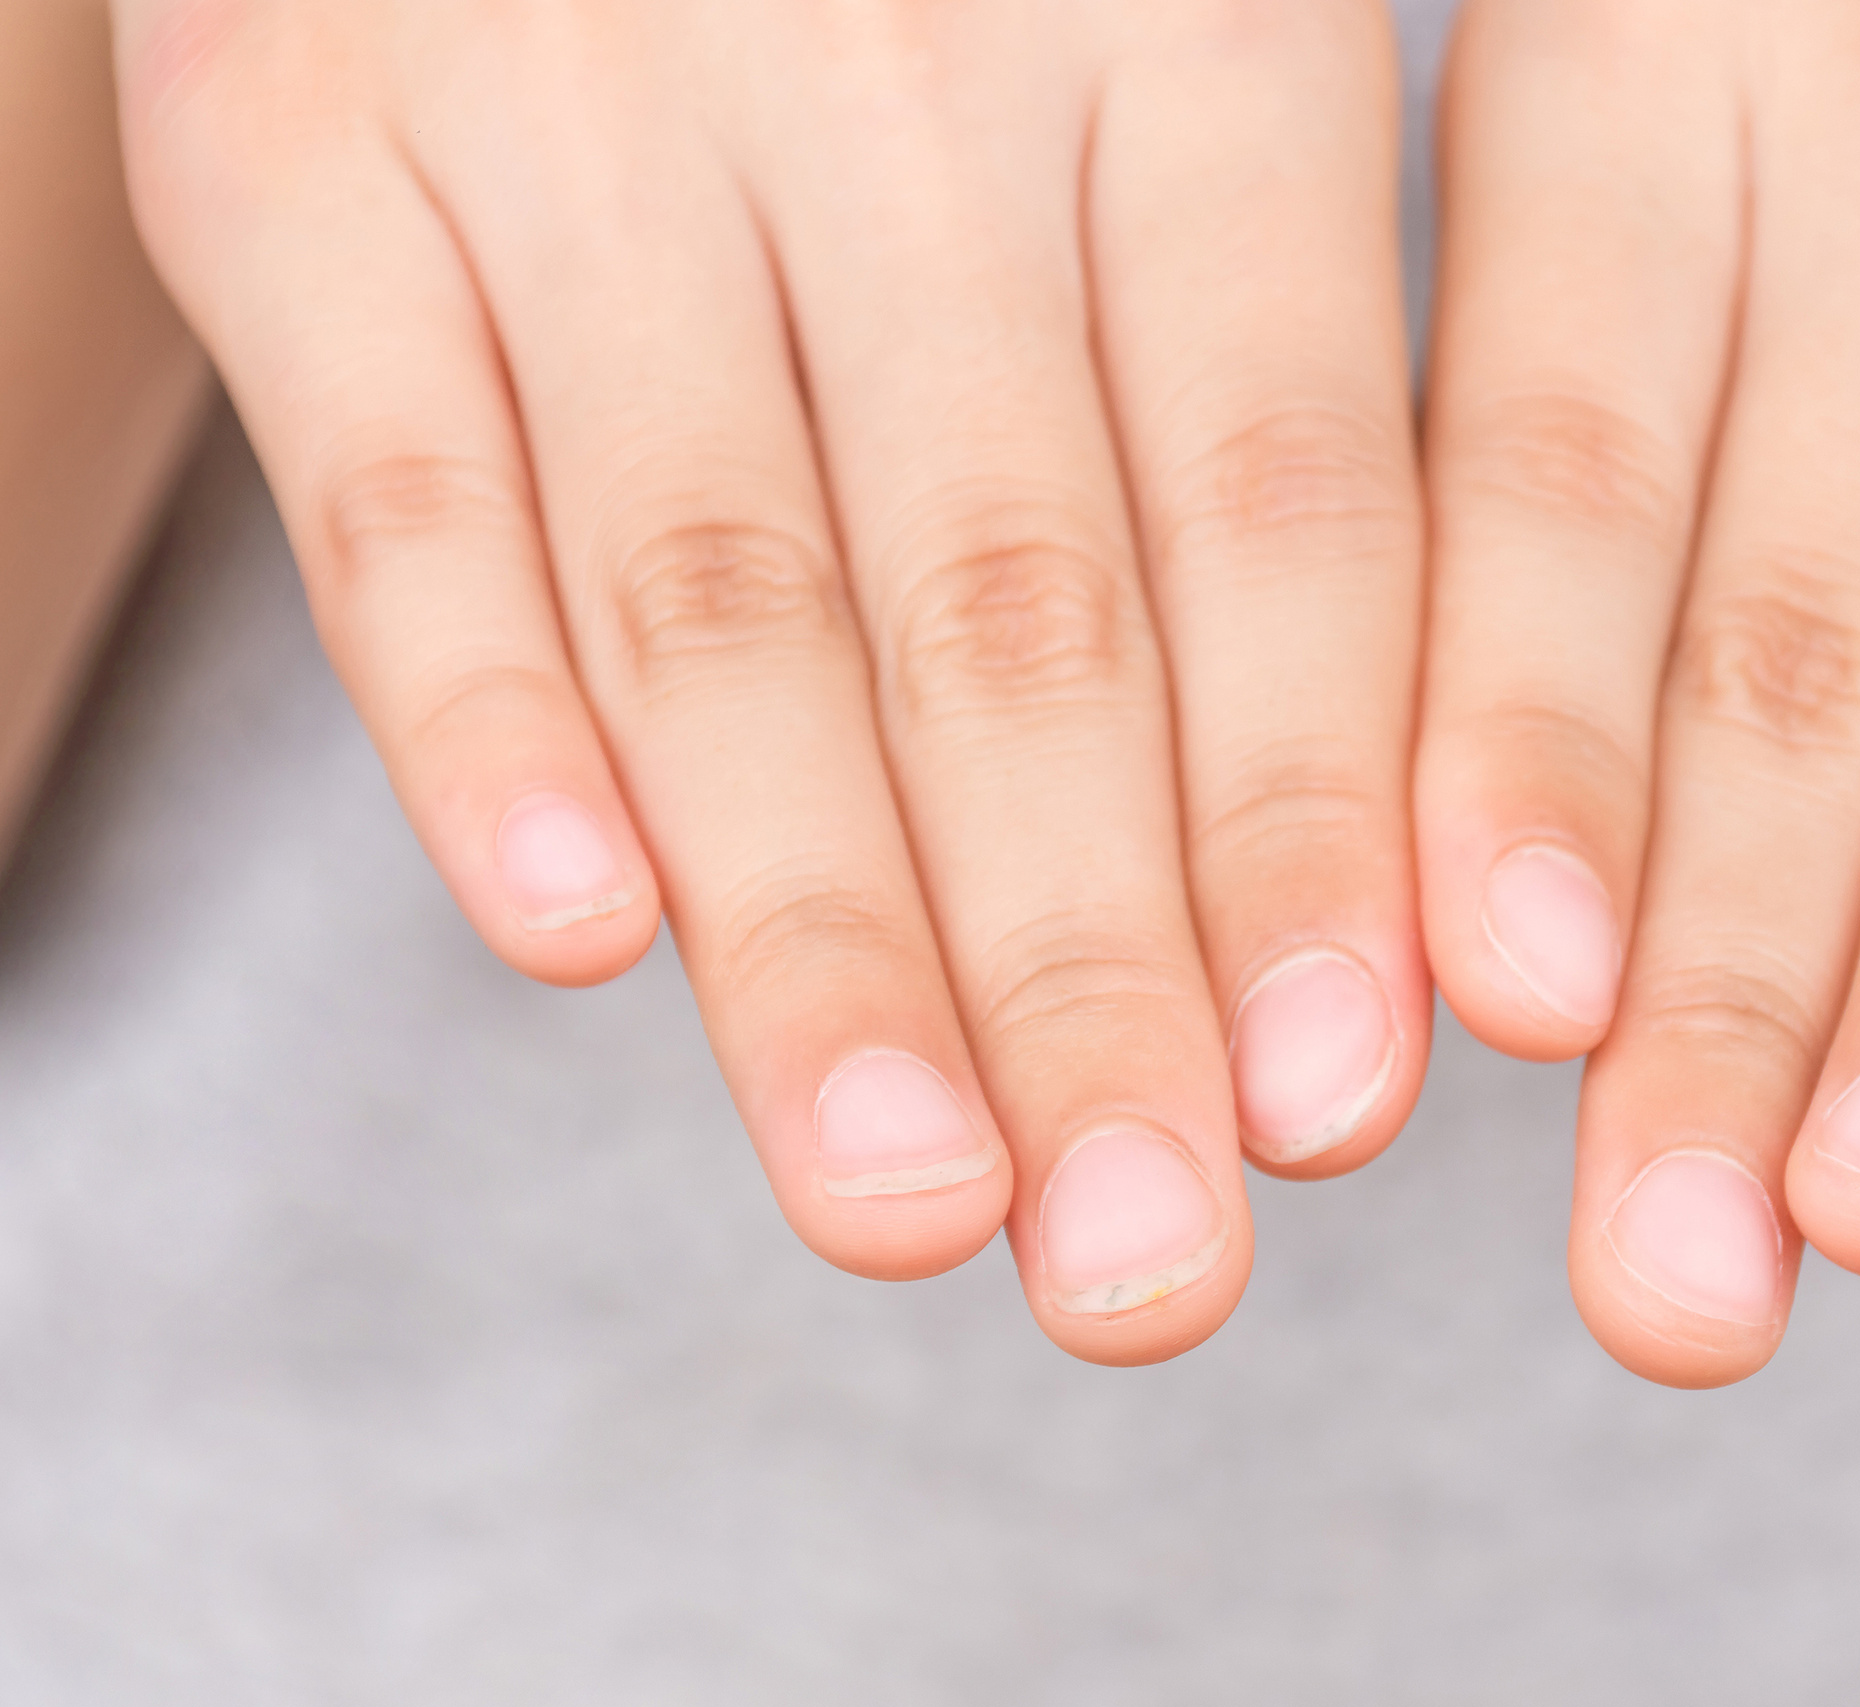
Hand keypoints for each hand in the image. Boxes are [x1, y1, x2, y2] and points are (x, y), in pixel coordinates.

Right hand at [116, 0, 1427, 1362]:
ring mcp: (579, 98)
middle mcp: (901, 66)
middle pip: (1018, 602)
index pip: (1281, 505)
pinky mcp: (301, 136)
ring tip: (910, 1204)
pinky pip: (399, 475)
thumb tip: (1389, 885)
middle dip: (1092, 964)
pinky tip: (578, 934)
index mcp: (1190, 42)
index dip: (1309, 819)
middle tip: (1146, 1264)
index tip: (1341, 1106)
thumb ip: (1253, 398)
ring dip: (816, 926)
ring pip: (723, 589)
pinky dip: (479, 711)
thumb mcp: (1164, 60)